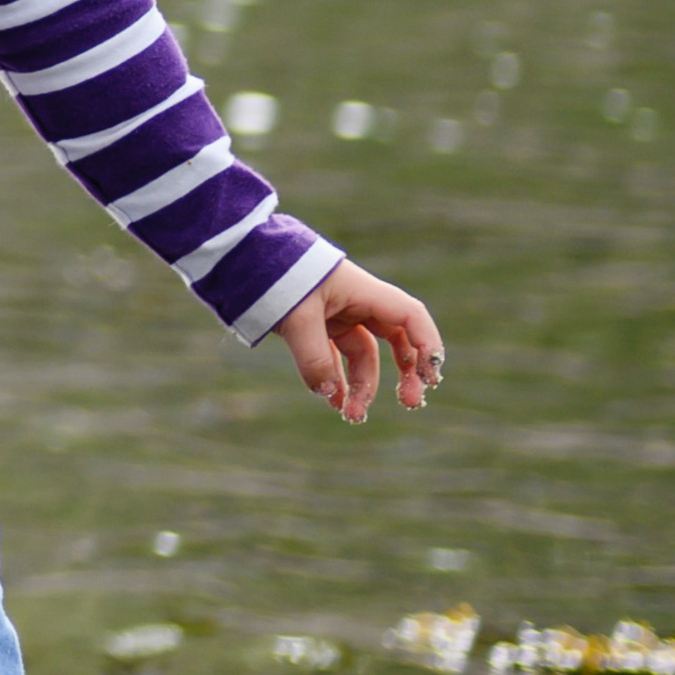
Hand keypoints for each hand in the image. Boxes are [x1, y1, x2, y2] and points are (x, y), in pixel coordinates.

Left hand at [274, 262, 446, 421]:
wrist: (242, 259)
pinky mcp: (315, 327)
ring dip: (362, 386)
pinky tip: (335, 404)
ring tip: (353, 416)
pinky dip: (336, 381)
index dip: (427, 344)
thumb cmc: (275, 277)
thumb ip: (313, 357)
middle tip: (411, 402)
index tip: (433, 376)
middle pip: (395, 340)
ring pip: (362, 356)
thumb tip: (329, 395)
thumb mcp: (296, 317)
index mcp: (362, 291)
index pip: (409, 316)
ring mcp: (336, 315)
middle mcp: (355, 303)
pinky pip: (335, 359)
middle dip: (406, 373)